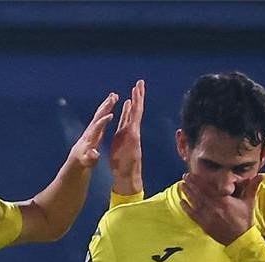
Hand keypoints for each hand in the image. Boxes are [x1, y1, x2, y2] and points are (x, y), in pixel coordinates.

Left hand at [66, 92, 118, 169]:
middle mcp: (90, 131)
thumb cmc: (83, 163)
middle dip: (106, 107)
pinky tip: (111, 105)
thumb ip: (91, 158)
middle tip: (114, 97)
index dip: (103, 122)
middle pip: (98, 116)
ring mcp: (91, 129)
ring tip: (114, 96)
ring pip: (99, 114)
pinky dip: (106, 110)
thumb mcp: (87, 163)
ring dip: (106, 104)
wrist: (76, 161)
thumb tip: (94, 153)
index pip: (97, 128)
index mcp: (90, 139)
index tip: (111, 114)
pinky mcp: (94, 129)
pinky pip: (101, 117)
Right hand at [109, 80, 144, 194]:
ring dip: (134, 101)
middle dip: (138, 96)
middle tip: (140, 82)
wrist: (126, 177)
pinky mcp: (124, 136)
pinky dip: (127, 110)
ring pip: (132, 113)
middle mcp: (133, 131)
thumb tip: (131, 140)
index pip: (136, 113)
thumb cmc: (125, 169)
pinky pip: (126, 119)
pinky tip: (127, 104)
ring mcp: (129, 133)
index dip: (137, 100)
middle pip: (136, 110)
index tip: (138, 87)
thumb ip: (128, 150)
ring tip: (135, 89)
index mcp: (132, 134)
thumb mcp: (127, 158)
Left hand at [179, 172, 260, 245]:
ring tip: (182, 185)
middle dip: (191, 184)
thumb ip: (252, 187)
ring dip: (188, 193)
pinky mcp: (205, 225)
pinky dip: (187, 208)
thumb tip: (260, 175)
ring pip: (195, 202)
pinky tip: (182, 202)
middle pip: (199, 193)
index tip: (194, 174)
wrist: (241, 239)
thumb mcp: (249, 202)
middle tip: (185, 176)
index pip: (209, 187)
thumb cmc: (245, 220)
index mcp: (224, 201)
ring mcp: (208, 217)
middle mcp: (214, 207)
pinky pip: (193, 215)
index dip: (200, 180)